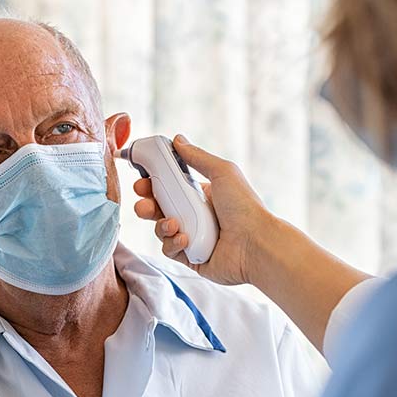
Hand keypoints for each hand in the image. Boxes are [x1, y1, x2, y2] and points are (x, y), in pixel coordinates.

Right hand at [132, 134, 275, 285]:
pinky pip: (170, 249)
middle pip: (159, 209)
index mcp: (200, 195)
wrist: (255, 244)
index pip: (169, 188)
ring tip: (174, 224)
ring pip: (161, 230)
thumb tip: (178, 139)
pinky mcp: (190, 257)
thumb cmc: (244, 207)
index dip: (152, 184)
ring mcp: (192, 237)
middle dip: (146, 206)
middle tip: (143, 204)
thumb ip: (197, 157)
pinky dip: (173, 243)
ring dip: (161, 226)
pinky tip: (185, 239)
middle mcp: (195, 216)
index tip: (141, 181)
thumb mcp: (222, 173)